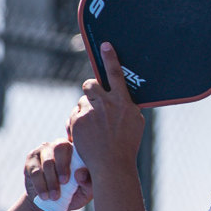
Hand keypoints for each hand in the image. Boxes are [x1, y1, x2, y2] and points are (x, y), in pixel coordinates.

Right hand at [24, 138, 92, 210]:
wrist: (52, 204)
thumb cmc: (74, 194)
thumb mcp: (85, 192)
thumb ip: (88, 183)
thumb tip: (80, 174)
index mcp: (76, 150)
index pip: (75, 144)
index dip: (72, 159)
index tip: (68, 179)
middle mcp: (59, 145)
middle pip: (59, 149)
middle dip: (61, 168)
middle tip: (63, 184)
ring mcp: (43, 150)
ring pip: (47, 162)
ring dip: (51, 181)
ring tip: (54, 197)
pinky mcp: (31, 160)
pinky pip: (35, 171)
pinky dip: (40, 185)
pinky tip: (45, 196)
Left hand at [68, 43, 143, 177]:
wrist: (112, 165)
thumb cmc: (127, 146)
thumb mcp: (135, 123)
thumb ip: (127, 107)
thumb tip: (123, 98)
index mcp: (123, 102)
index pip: (116, 74)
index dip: (110, 57)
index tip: (105, 45)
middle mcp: (106, 103)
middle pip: (90, 85)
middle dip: (90, 90)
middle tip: (93, 102)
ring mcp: (90, 112)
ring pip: (82, 102)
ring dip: (85, 110)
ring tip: (93, 128)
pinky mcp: (77, 121)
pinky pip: (75, 116)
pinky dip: (78, 124)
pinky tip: (85, 136)